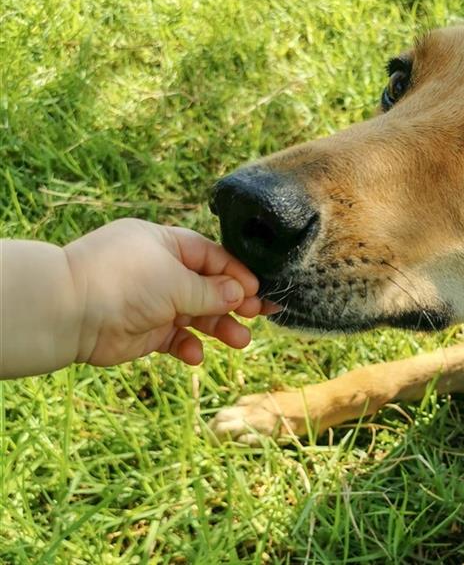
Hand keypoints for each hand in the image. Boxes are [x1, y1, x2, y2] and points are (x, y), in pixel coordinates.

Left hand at [64, 219, 264, 365]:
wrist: (68, 314)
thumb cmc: (122, 282)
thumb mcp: (176, 280)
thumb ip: (212, 290)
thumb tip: (241, 293)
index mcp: (166, 244)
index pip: (211, 256)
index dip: (236, 274)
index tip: (258, 290)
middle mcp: (160, 271)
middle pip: (208, 287)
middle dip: (234, 303)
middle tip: (260, 315)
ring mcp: (153, 302)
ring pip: (196, 314)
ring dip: (218, 328)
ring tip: (241, 341)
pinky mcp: (145, 331)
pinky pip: (175, 339)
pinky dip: (187, 347)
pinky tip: (194, 355)